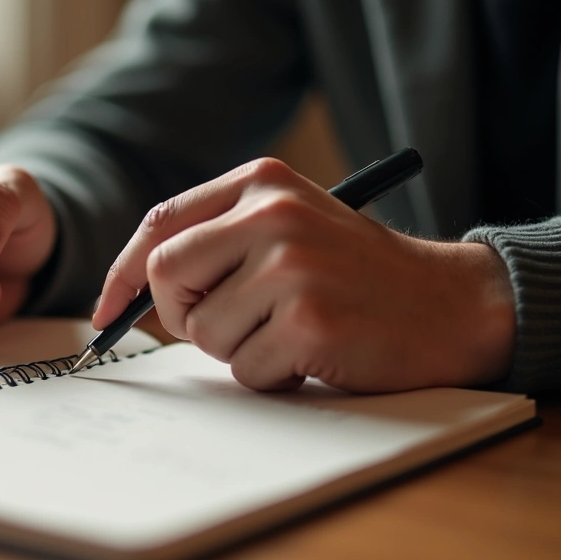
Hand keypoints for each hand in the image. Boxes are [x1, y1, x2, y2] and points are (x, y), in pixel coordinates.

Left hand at [93, 157, 515, 392]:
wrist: (452, 304)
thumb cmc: (360, 273)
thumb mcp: (291, 227)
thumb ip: (220, 239)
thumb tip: (136, 288)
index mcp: (262, 184)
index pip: (160, 224)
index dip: (124, 273)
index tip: (108, 310)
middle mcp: (273, 215)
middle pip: (166, 276)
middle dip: (183, 315)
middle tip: (230, 327)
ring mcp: (291, 266)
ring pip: (203, 331)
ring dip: (238, 350)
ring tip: (290, 333)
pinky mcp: (308, 320)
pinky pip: (246, 368)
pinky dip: (272, 375)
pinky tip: (314, 354)